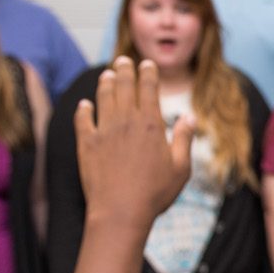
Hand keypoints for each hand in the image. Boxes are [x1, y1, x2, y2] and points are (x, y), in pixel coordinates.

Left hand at [77, 58, 193, 225]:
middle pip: (124, 86)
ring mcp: (104, 131)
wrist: (120, 212)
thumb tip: (190, 117)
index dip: (148, 72)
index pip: (148, 87)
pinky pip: (82, 120)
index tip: (147, 64)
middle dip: (125, 70)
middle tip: (124, 61)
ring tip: (107, 75)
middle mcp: (126, 121)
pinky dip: (83, 110)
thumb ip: (184, 139)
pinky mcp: (86, 144)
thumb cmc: (155, 193)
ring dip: (106, 84)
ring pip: (103, 98)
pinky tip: (84, 105)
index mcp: (150, 123)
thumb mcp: (181, 168)